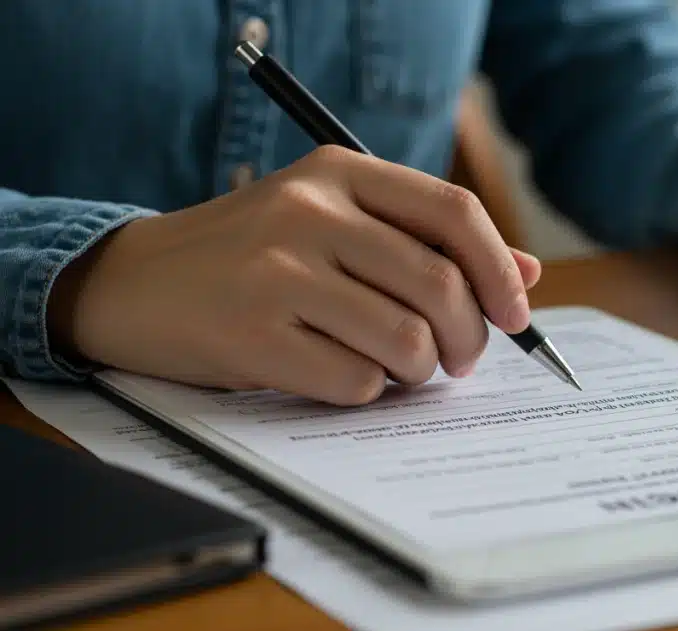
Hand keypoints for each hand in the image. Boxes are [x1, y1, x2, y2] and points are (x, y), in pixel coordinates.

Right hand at [48, 146, 539, 404]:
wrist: (133, 283)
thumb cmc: (252, 258)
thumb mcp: (333, 224)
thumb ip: (424, 240)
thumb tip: (525, 273)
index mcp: (338, 173)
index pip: (454, 212)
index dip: (499, 269)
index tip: (515, 314)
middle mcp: (309, 212)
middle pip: (441, 284)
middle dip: (470, 337)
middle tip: (459, 359)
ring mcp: (277, 273)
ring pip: (407, 340)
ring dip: (419, 371)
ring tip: (397, 368)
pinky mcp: (252, 335)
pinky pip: (357, 382)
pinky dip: (366, 391)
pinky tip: (338, 374)